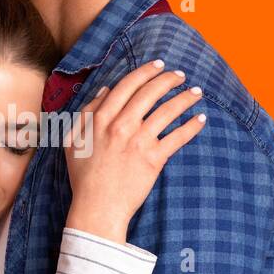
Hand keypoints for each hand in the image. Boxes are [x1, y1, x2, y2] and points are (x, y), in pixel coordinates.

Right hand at [64, 58, 205, 241]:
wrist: (97, 208)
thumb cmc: (84, 177)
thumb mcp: (72, 141)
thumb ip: (86, 113)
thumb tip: (105, 90)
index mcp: (100, 119)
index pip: (126, 86)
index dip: (145, 72)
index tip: (158, 65)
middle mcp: (120, 126)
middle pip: (149, 93)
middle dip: (168, 79)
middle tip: (180, 75)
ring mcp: (138, 141)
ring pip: (167, 110)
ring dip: (185, 98)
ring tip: (197, 93)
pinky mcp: (153, 159)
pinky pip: (177, 137)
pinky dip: (191, 126)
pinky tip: (201, 119)